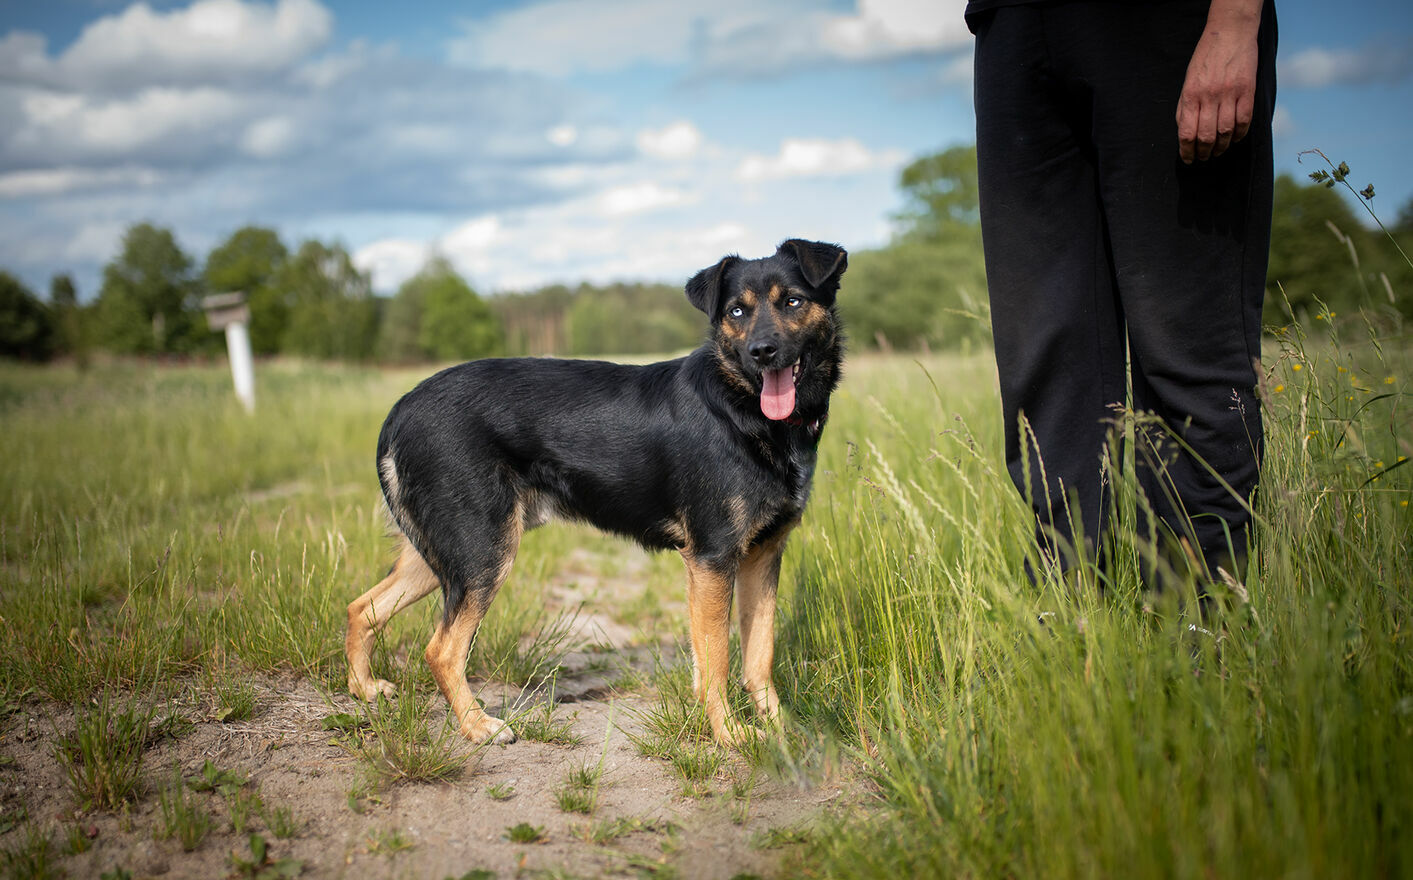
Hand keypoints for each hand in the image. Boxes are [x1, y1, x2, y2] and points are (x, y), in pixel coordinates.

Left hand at [1175, 4, 1261, 163]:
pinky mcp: (1248, 90)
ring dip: (1221, 146)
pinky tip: (1235, 138)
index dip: (1186, 151)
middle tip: (1203, 158)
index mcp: (1190, 95)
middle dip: (1203, 153)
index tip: (1188, 159)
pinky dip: (1240, 134)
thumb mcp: (1188, 81)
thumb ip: (1185, 106)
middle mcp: (1209, 96)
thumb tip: (1184, 132)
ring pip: (1225, 131)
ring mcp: (1229, 94)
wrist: (1229, 32)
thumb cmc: (1206, 58)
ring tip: (1218, 151)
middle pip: (1205, 136)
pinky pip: (1244, 120)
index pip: (1186, 132)